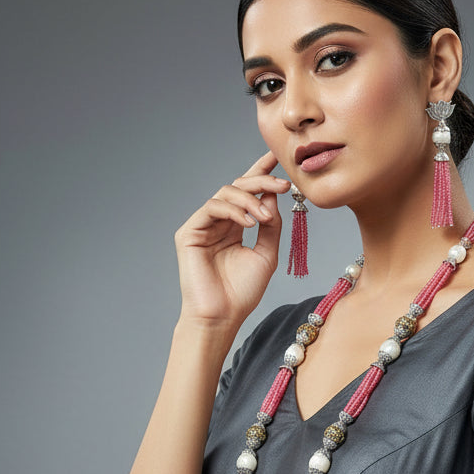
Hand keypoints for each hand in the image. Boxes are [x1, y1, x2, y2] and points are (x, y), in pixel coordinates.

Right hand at [173, 150, 291, 327]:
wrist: (222, 316)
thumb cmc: (242, 293)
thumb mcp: (266, 254)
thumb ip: (270, 225)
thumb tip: (274, 195)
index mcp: (235, 226)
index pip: (248, 193)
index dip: (261, 172)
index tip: (277, 157)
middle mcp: (218, 222)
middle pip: (238, 187)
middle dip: (262, 181)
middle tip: (283, 184)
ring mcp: (203, 225)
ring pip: (226, 193)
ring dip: (250, 200)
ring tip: (265, 217)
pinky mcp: (189, 231)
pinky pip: (212, 207)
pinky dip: (233, 210)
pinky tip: (249, 223)